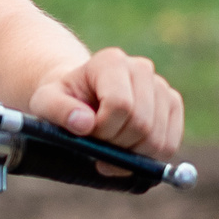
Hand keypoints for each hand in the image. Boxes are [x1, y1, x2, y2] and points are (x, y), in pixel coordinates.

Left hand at [30, 47, 184, 172]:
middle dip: (117, 144)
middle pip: (142, 124)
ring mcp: (161, 87)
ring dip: (132, 154)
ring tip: (110, 145)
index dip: (104, 129)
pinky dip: (148, 157)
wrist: (79, 97)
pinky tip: (127, 150)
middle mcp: (141, 68)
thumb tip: (83, 124)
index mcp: (110, 61)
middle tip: (98, 143)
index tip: (88, 133)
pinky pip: (170, 144)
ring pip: (158, 138)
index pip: (121, 104)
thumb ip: (59, 110)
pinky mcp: (172, 105)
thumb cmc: (62, 100)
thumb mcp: (45, 102)